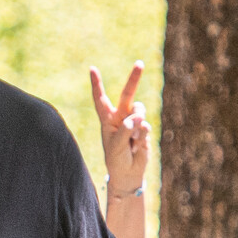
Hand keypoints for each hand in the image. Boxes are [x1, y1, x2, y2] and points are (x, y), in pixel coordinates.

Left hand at [91, 63, 149, 194]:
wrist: (128, 173)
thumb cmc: (116, 159)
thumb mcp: (115, 145)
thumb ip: (126, 130)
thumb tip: (139, 118)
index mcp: (107, 119)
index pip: (100, 99)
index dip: (97, 84)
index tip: (92, 69)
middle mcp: (121, 117)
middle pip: (127, 94)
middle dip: (134, 78)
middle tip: (140, 63)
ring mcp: (134, 122)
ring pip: (140, 110)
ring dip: (137, 123)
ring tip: (132, 140)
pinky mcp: (144, 129)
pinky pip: (145, 125)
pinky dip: (142, 135)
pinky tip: (137, 146)